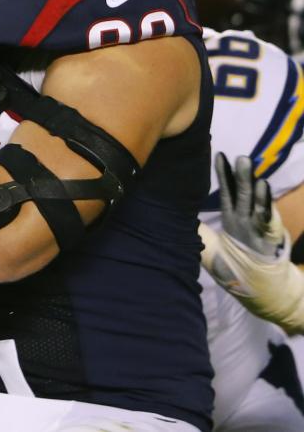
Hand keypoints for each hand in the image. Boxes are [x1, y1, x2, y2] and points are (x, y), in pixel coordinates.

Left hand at [198, 154, 303, 333]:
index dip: (224, 175)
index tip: (220, 154)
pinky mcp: (270, 241)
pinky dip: (266, 206)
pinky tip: (264, 189)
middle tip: (239, 155)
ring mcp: (259, 230)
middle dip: (239, 175)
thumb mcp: (211, 251)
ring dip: (253, 185)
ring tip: (248, 165)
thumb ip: (199, 234)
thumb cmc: (236, 269)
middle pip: (242, 194)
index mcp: (233, 220)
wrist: (261, 292)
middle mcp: (247, 221)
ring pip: (256, 203)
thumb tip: (178, 220)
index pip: (228, 193)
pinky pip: (268, 222)